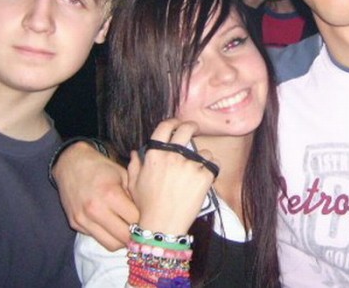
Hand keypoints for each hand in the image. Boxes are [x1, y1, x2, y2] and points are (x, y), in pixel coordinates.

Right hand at [53, 141, 136, 249]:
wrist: (71, 164)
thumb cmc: (102, 168)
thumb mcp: (123, 175)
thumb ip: (134, 196)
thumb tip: (146, 216)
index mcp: (110, 194)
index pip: (135, 220)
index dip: (144, 221)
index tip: (149, 219)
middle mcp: (95, 210)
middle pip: (124, 237)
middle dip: (135, 235)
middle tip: (141, 230)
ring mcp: (83, 219)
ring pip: (110, 244)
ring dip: (121, 240)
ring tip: (128, 231)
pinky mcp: (75, 224)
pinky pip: (97, 238)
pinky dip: (107, 236)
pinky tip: (112, 226)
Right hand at [128, 119, 216, 234]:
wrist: (162, 226)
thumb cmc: (146, 206)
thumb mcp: (134, 184)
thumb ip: (135, 165)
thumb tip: (136, 153)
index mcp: (155, 155)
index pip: (165, 127)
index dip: (173, 122)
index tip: (178, 123)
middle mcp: (173, 156)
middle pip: (187, 129)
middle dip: (192, 126)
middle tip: (195, 129)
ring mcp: (190, 165)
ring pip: (203, 151)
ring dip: (203, 157)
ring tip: (198, 170)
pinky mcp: (204, 176)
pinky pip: (214, 164)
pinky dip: (212, 169)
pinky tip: (207, 176)